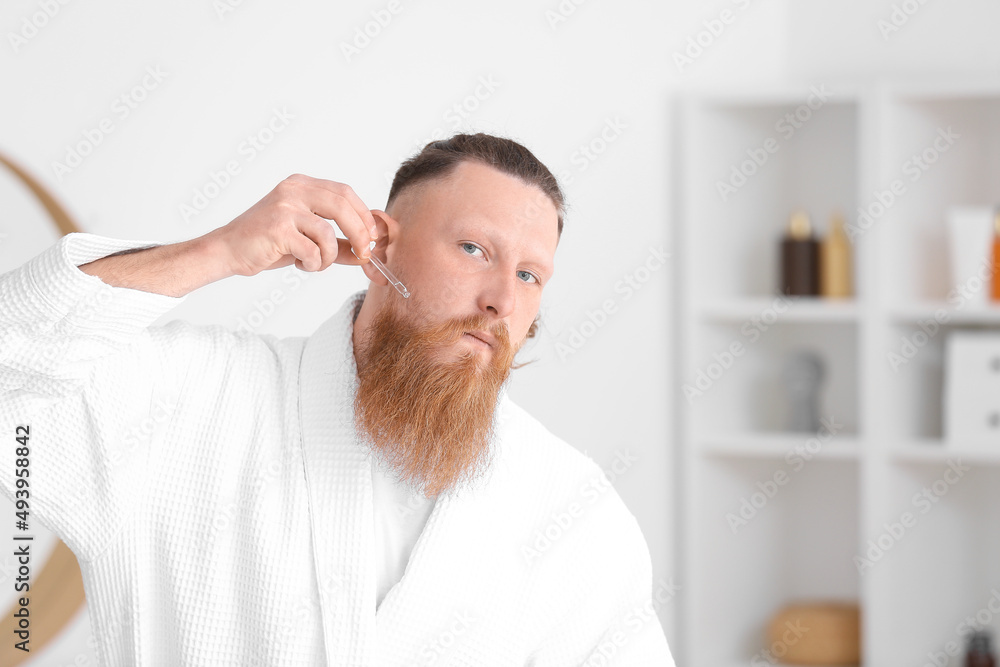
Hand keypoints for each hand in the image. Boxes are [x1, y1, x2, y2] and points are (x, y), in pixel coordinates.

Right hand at [209, 173, 381, 280]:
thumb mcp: (307, 239)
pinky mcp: (277, 228)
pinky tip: (300, 264)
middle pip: (342, 206)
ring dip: (329, 256)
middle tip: (364, 254)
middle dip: (360, 234)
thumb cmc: (267, 243)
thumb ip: (338, 242)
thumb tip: (367, 253)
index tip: (372, 236)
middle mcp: (293, 190)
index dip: (364, 215)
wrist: (228, 250)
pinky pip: (312, 250)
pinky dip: (313, 263)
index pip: (344, 192)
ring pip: (328, 233)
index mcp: (301, 185)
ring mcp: (284, 207)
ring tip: (315, 263)